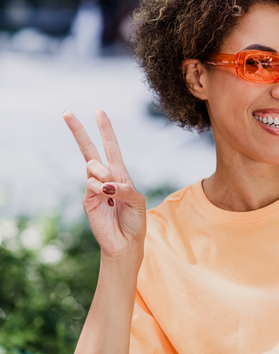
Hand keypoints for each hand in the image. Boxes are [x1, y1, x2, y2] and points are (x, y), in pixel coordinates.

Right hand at [63, 110, 145, 260]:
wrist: (126, 242)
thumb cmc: (135, 220)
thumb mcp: (138, 200)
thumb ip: (125, 188)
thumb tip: (105, 183)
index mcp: (119, 174)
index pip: (111, 147)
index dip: (105, 130)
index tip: (99, 111)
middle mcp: (105, 178)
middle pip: (90, 150)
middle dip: (79, 131)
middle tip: (66, 113)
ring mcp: (94, 188)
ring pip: (93, 166)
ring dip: (105, 174)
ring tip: (113, 192)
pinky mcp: (87, 200)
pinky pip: (93, 184)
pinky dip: (103, 189)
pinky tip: (108, 199)